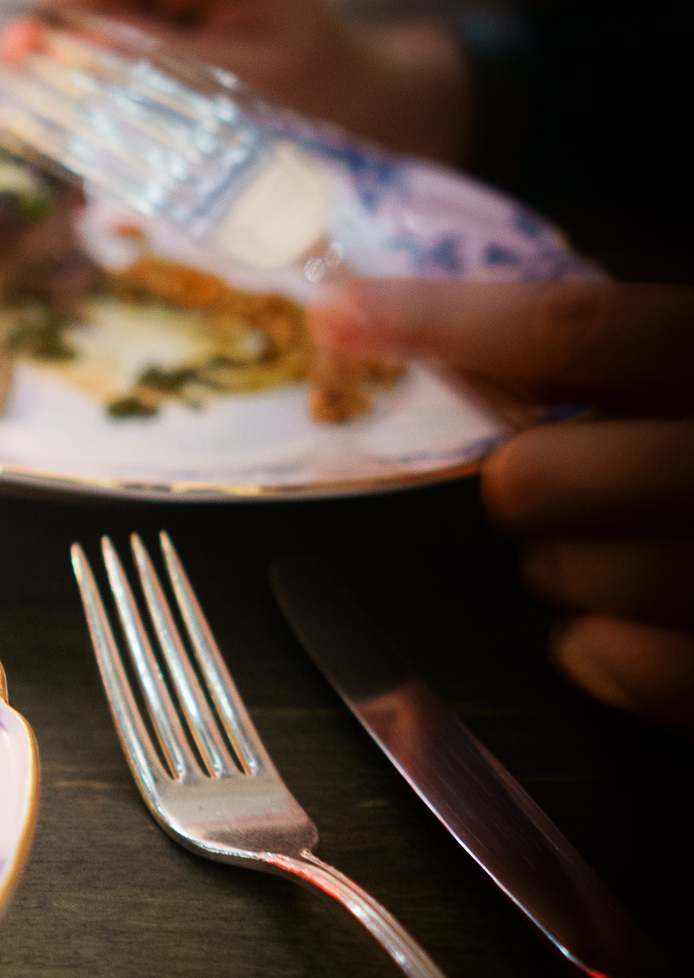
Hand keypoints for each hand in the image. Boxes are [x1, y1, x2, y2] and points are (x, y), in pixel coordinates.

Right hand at [0, 0, 471, 164]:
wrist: (371, 112)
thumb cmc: (321, 106)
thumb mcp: (229, 90)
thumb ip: (136, 66)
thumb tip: (38, 54)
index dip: (54, 16)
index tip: (29, 77)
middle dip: (75, 52)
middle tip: (92, 120)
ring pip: (92, 17)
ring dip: (98, 73)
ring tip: (142, 124)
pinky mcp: (170, 2)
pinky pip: (112, 36)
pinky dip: (116, 80)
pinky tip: (148, 113)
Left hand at [313, 280, 693, 729]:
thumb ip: (637, 349)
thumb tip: (475, 333)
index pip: (581, 326)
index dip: (446, 319)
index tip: (340, 311)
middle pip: (540, 473)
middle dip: (526, 482)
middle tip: (562, 482)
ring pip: (567, 576)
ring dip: (571, 568)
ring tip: (631, 552)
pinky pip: (619, 666)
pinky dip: (603, 652)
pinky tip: (625, 630)